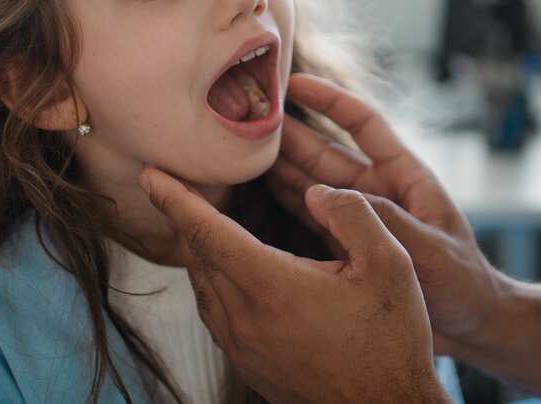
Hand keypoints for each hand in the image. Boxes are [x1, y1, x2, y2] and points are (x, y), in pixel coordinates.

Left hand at [141, 167, 448, 403]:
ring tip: (211, 222)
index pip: (205, 232)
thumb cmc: (390, 340)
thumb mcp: (390, 264)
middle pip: (197, 256)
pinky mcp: (249, 365)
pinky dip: (214, 281)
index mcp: (270, 285)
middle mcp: (244, 318)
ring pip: (203, 286)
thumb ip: (352, 214)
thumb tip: (317, 191)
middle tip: (188, 184)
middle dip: (187, 216)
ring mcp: (242, 346)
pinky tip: (235, 271)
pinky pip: (215, 313)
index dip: (175, 198)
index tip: (150, 174)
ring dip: (201, 250)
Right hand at [269, 73, 512, 356]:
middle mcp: (378, 192)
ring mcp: (360, 219)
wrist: (471, 328)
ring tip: (239, 149)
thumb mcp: (431, 250)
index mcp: (406, 177)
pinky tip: (252, 195)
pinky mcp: (347, 247)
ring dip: (279, 166)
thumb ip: (384, 220)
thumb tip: (324, 194)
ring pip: (311, 184)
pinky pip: (309, 220)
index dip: (330, 101)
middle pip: (326, 153)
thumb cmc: (463, 284)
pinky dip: (282, 206)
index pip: (364, 125)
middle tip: (249, 117)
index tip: (295, 82)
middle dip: (290, 133)